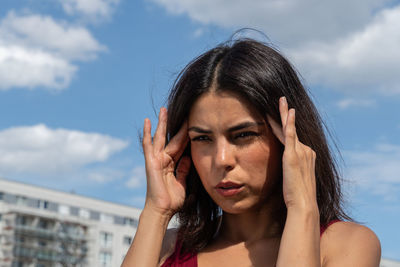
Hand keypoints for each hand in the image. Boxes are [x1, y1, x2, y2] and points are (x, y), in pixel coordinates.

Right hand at [142, 107, 190, 217]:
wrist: (163, 210)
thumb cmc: (172, 201)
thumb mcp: (182, 183)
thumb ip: (184, 170)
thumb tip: (187, 158)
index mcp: (172, 164)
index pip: (181, 145)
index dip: (187, 134)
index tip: (194, 123)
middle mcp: (164, 159)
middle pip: (172, 138)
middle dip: (176, 125)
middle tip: (182, 111)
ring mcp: (156, 160)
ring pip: (160, 137)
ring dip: (162, 123)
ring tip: (163, 110)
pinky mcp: (151, 162)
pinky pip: (148, 145)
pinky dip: (147, 133)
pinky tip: (147, 121)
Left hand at [267, 97, 317, 212]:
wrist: (303, 204)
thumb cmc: (297, 195)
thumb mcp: (294, 179)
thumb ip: (290, 169)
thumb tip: (284, 168)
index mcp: (306, 156)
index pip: (293, 137)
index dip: (287, 126)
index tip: (283, 115)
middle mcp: (306, 150)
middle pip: (292, 129)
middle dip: (286, 114)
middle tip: (282, 99)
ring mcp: (301, 151)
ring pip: (290, 128)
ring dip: (284, 113)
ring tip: (280, 100)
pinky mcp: (294, 155)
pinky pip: (291, 134)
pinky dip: (289, 122)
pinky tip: (288, 111)